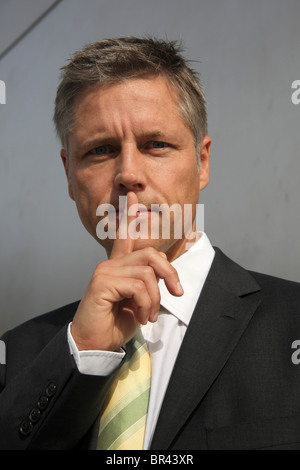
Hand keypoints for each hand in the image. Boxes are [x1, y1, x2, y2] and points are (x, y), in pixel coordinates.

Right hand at [70, 191, 183, 351]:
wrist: (95, 344)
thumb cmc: (116, 323)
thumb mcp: (139, 301)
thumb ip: (147, 283)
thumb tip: (164, 273)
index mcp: (118, 266)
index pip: (125, 236)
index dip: (130, 216)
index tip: (132, 197)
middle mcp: (110, 264)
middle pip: (150, 254)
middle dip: (170, 273)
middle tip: (176, 293)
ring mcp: (105, 270)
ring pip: (147, 272)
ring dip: (155, 298)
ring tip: (148, 315)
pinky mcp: (102, 282)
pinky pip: (138, 285)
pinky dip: (146, 304)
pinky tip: (140, 317)